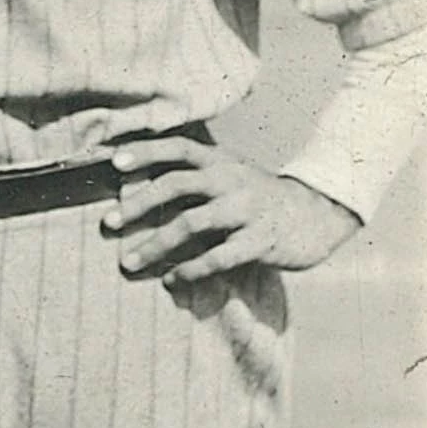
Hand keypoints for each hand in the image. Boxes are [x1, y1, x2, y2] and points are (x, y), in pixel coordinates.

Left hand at [98, 147, 363, 288]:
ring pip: (191, 224)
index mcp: (222, 161)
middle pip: (176, 185)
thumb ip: (195, 176)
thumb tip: (136, 185)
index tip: (114, 162)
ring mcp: (247, 211)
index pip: (180, 147)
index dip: (147, 151)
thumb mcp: (231, 175)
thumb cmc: (258, 198)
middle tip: (109, 224)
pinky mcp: (260, 242)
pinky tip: (172, 279)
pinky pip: (218, 257)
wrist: (317, 216)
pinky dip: (191, 270)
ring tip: (129, 262)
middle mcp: (232, 181)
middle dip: (138, 205)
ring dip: (155, 245)